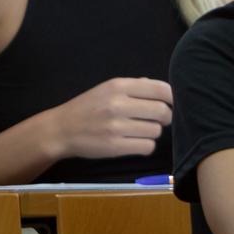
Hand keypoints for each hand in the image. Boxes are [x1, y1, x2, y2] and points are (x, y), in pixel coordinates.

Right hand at [50, 77, 174, 159]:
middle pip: (162, 111)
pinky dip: (145, 146)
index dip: (172, 98)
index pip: (160, 89)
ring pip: (156, 131)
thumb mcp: (106, 89)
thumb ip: (134, 86)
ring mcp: (116, 126)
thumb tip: (161, 88)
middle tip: (160, 120)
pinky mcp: (115, 146)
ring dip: (153, 132)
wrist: (61, 129)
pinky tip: (136, 142)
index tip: (171, 103)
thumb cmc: (87, 108)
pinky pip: (147, 147)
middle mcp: (118, 104)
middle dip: (166, 117)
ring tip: (140, 131)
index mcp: (118, 86)